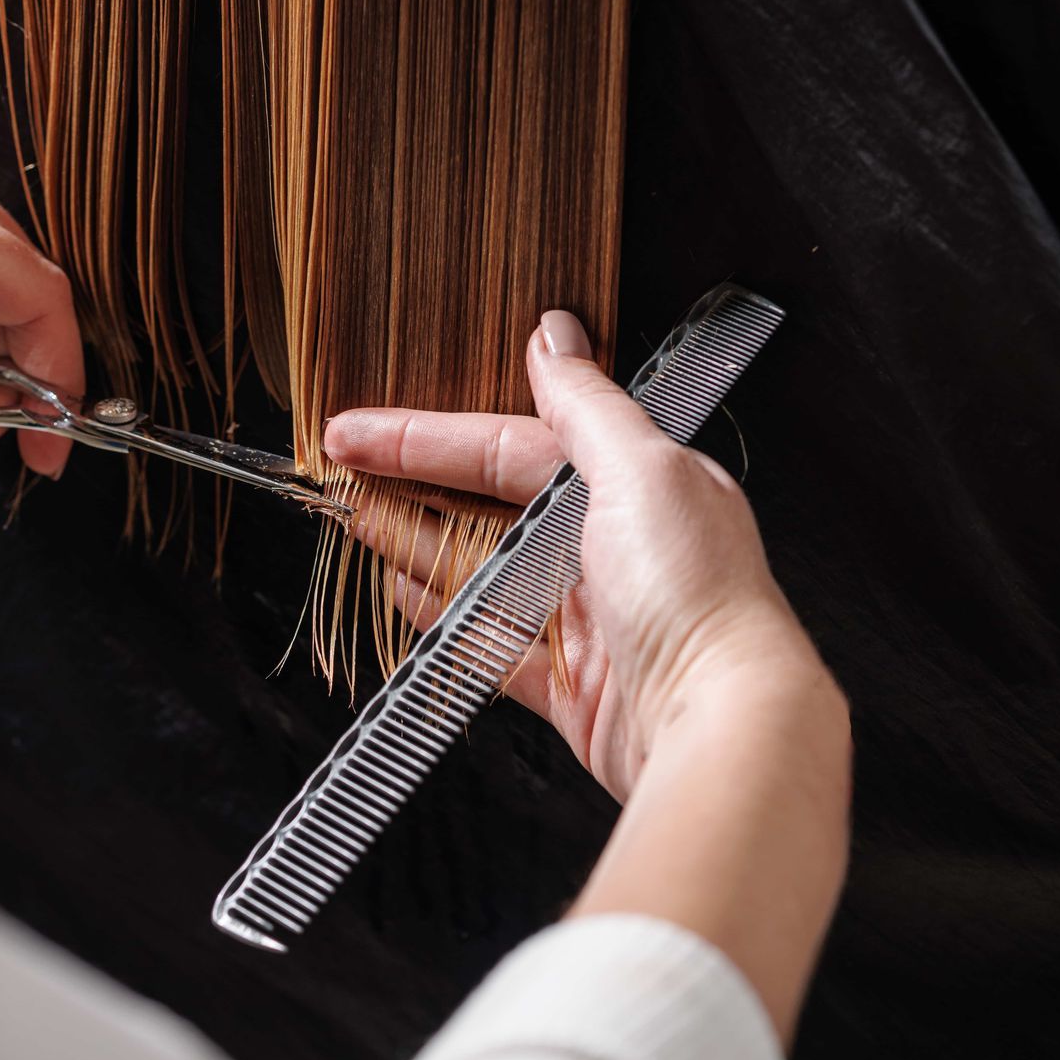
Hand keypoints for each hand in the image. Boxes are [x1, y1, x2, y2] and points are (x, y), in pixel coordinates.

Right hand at [325, 310, 829, 800]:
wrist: (721, 725)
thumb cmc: (697, 594)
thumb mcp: (643, 469)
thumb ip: (587, 404)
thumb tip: (554, 333)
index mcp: (637, 485)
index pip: (511, 445)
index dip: (429, 435)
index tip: (358, 430)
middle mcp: (615, 548)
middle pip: (491, 505)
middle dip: (413, 486)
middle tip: (339, 472)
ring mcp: (591, 620)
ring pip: (484, 572)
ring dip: (416, 544)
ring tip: (353, 521)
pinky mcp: (573, 686)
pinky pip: (491, 644)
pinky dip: (444, 620)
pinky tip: (403, 595)